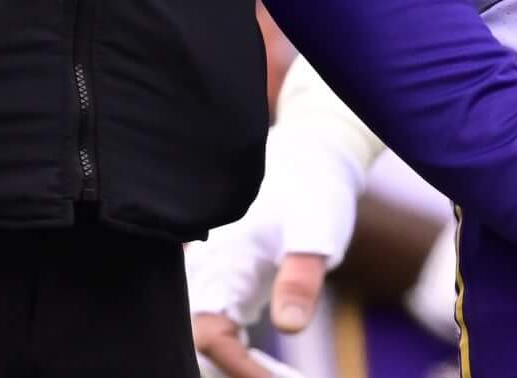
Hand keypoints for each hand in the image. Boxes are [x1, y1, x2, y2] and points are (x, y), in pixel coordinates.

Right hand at [187, 120, 365, 375]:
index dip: (240, 369)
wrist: (311, 160)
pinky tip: (273, 370)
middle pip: (202, 347)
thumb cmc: (313, 191)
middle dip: (237, 373)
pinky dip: (243, 358)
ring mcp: (216, 282)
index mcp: (220, 265)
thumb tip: (290, 326)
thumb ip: (300, 276)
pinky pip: (223, 334)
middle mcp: (208, 277)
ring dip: (239, 368)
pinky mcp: (230, 286)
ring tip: (280, 377)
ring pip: (210, 342)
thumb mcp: (314, 231)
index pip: (211, 337)